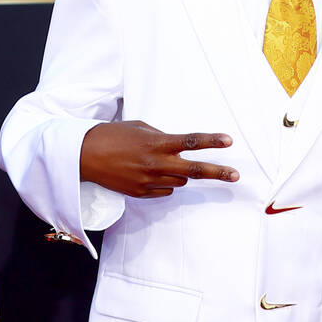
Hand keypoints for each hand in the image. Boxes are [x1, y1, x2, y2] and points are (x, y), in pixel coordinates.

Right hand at [80, 120, 237, 197]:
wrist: (85, 156)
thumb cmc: (112, 135)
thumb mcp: (140, 128)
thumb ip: (162, 137)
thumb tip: (178, 147)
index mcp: (157, 143)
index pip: (191, 142)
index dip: (212, 141)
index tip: (229, 141)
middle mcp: (156, 163)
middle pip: (194, 171)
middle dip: (218, 172)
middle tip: (236, 176)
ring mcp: (148, 181)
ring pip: (180, 182)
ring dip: (181, 173)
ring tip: (164, 163)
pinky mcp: (141, 193)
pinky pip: (164, 190)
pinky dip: (164, 183)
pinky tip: (150, 173)